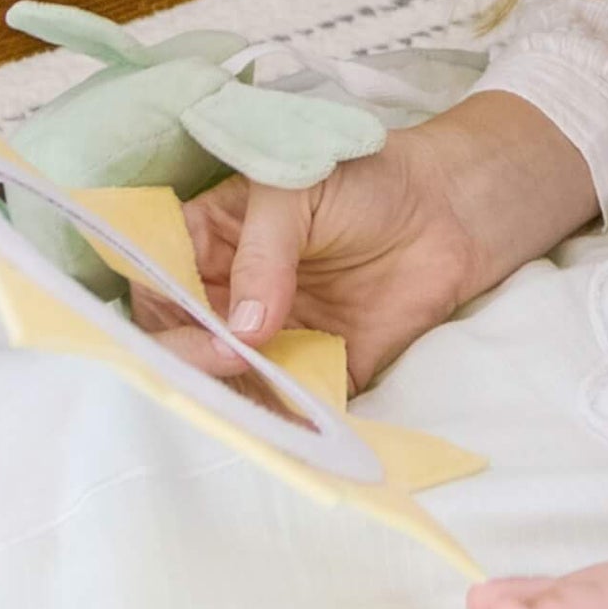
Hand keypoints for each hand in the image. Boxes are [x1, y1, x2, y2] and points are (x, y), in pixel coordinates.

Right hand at [131, 91, 594, 393]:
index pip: (157, 287)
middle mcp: (227, 299)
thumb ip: (265, 252)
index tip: (203, 324)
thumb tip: (245, 327)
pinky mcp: (318, 372)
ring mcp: (270, 341)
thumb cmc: (366, 178)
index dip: (167, 313)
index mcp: (207, 245)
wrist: (451, 207)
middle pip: (182, 347)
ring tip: (256, 403)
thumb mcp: (298, 191)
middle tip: (235, 357)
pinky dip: (286, 424)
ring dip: (236, 400)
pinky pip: (290, 409)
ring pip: (229, 385)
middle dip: (195, 361)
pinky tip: (293, 430)